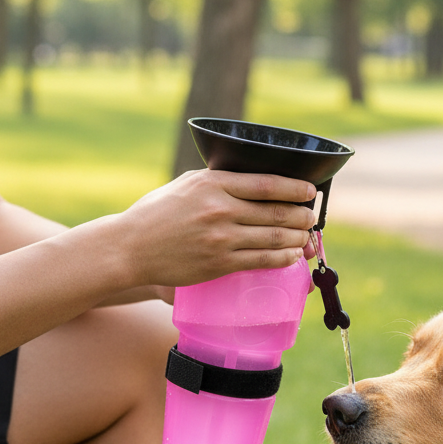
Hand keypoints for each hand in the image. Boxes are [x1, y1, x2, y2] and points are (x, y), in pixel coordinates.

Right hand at [114, 169, 316, 289]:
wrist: (130, 248)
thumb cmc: (157, 213)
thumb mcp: (187, 184)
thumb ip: (219, 181)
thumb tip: (252, 180)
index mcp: (213, 184)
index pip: (267, 184)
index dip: (296, 188)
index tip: (310, 191)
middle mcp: (220, 210)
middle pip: (277, 212)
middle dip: (302, 215)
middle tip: (311, 217)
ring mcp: (221, 238)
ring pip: (274, 238)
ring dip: (298, 238)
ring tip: (306, 237)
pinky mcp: (220, 263)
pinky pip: (262, 260)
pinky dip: (283, 258)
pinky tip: (292, 255)